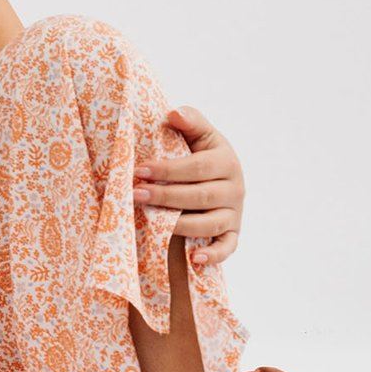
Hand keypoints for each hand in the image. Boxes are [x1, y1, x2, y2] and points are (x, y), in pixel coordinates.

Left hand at [132, 104, 244, 268]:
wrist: (213, 178)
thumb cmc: (197, 153)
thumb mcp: (198, 135)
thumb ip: (190, 121)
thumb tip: (173, 112)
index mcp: (226, 160)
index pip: (197, 167)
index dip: (168, 169)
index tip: (139, 170)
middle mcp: (235, 188)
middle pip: (200, 196)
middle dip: (165, 196)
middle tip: (134, 194)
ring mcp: (235, 213)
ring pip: (209, 224)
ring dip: (179, 224)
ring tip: (150, 220)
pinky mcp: (233, 234)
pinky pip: (227, 248)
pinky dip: (213, 255)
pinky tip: (194, 259)